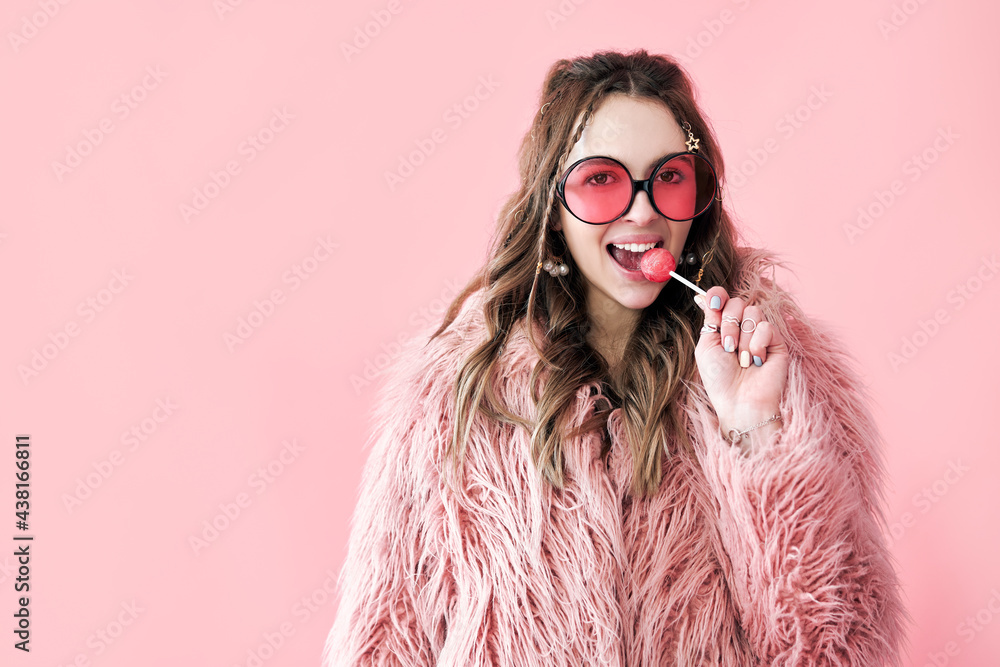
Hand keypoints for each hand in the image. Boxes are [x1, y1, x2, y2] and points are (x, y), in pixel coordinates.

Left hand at [693, 287, 789, 442]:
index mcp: (723, 327)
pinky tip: (756, 361)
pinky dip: (757, 345)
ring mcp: (760, 334)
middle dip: (728, 324)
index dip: (718, 294)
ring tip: (741, 359)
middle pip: (738, 302)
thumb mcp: (706, 347)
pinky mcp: (777, 343)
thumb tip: (703, 295)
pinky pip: (767, 327)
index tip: (713, 301)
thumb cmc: (720, 379)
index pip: (723, 298)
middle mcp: (742, 328)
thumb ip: (709, 320)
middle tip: (727, 347)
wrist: (740, 402)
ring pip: (753, 312)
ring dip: (742, 338)